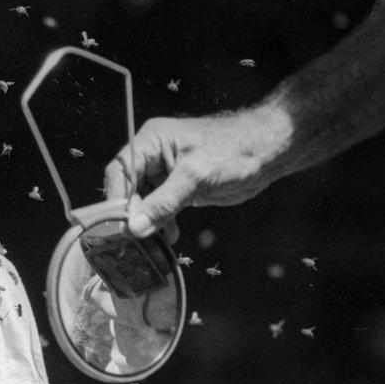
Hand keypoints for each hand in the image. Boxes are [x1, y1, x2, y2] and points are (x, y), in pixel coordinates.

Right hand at [103, 102, 291, 238]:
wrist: (269, 151)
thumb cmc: (234, 152)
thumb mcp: (195, 177)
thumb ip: (163, 203)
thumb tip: (134, 228)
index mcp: (150, 142)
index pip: (120, 172)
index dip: (116, 199)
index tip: (118, 226)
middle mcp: (152, 155)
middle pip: (127, 189)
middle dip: (132, 214)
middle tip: (136, 239)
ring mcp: (165, 172)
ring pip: (143, 202)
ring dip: (148, 222)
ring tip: (155, 242)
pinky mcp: (178, 187)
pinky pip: (160, 208)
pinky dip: (162, 223)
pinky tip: (169, 237)